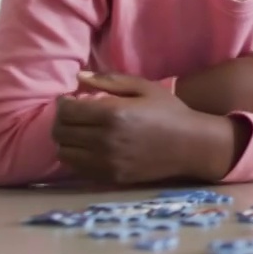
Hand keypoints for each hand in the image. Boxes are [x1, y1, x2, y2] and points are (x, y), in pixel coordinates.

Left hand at [52, 72, 242, 184]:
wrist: (191, 145)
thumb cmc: (169, 111)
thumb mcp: (144, 87)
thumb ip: (109, 80)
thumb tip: (78, 76)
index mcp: (112, 114)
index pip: (66, 111)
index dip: (63, 103)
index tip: (70, 100)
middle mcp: (105, 140)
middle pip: (61, 132)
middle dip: (62, 121)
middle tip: (73, 115)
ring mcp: (107, 162)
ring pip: (64, 152)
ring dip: (66, 140)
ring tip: (79, 132)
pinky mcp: (110, 177)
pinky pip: (78, 168)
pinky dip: (77, 156)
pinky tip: (89, 147)